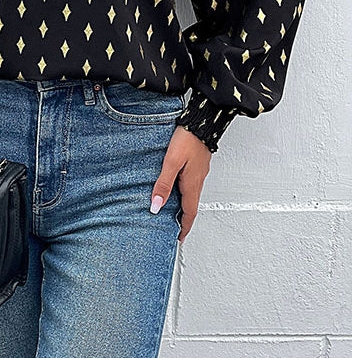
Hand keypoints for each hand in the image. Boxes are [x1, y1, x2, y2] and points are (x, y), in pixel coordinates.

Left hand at [150, 125, 211, 242]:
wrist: (202, 120)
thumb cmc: (188, 138)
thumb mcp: (171, 162)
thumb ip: (163, 184)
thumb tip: (156, 205)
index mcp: (192, 184)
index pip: (189, 213)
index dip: (184, 227)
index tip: (179, 238)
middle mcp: (198, 180)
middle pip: (191, 205)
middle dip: (183, 218)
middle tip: (173, 227)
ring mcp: (198, 171)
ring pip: (191, 193)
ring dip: (183, 204)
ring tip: (171, 209)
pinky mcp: (196, 163)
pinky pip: (190, 182)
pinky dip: (183, 191)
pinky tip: (175, 185)